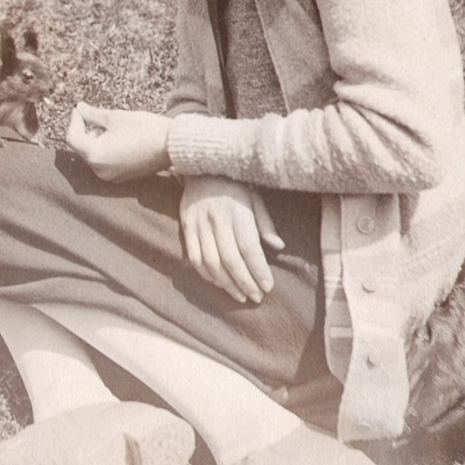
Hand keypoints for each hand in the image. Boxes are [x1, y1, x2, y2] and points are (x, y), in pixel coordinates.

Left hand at [66, 103, 171, 181]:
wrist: (172, 145)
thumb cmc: (144, 128)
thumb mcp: (115, 117)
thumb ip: (92, 114)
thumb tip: (79, 108)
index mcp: (95, 156)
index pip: (72, 138)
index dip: (74, 120)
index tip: (80, 109)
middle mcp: (100, 171)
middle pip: (82, 148)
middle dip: (86, 130)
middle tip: (96, 115)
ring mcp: (111, 177)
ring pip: (94, 156)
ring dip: (96, 140)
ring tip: (111, 126)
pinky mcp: (122, 177)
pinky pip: (105, 162)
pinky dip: (106, 149)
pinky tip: (119, 137)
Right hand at [180, 175, 284, 303]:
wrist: (201, 166)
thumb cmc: (235, 185)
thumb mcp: (255, 198)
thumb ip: (265, 223)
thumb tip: (278, 246)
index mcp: (238, 211)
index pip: (249, 248)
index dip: (258, 270)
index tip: (268, 287)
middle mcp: (217, 219)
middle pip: (231, 260)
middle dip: (245, 283)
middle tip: (256, 297)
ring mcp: (199, 223)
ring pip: (211, 263)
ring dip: (226, 284)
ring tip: (240, 295)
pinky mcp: (186, 226)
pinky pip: (195, 258)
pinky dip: (207, 275)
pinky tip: (219, 283)